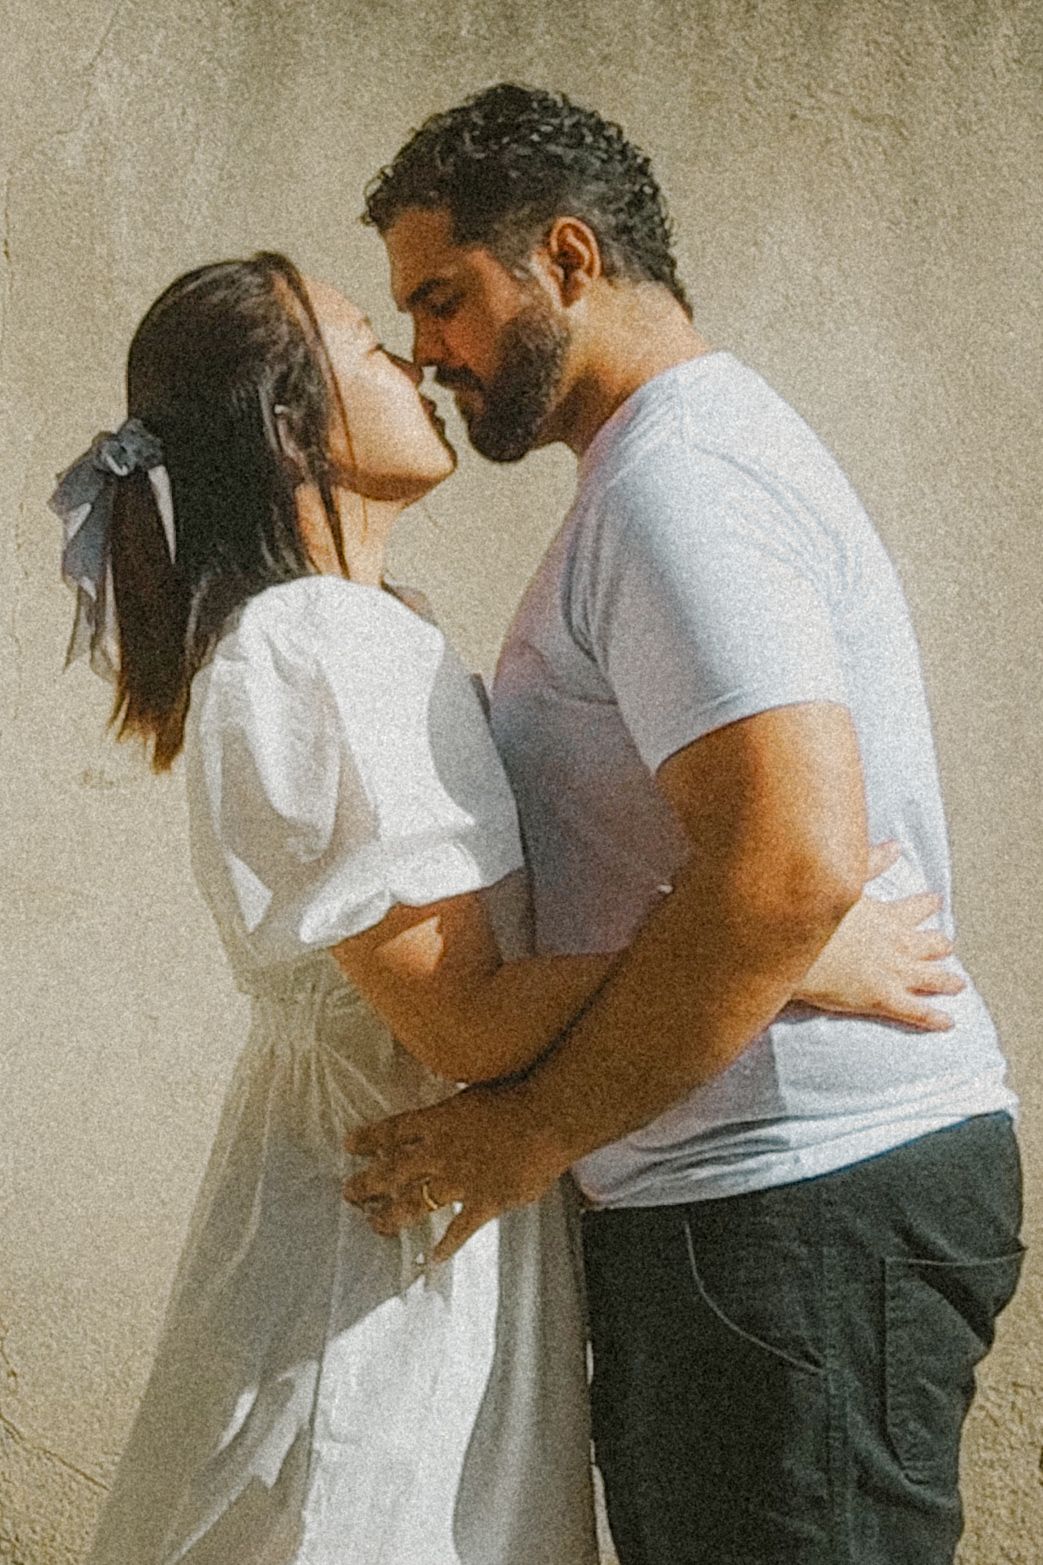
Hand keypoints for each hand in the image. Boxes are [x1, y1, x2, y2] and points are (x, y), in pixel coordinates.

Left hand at [342, 1082, 566, 1262]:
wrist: (545, 1119)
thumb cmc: (516, 1096)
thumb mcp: (474, 1092)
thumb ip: (456, 1106)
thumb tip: (450, 1105)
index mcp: (437, 1122)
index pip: (393, 1131)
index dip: (369, 1139)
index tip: (350, 1145)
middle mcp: (440, 1153)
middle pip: (393, 1171)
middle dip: (367, 1183)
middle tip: (349, 1193)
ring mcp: (459, 1181)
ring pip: (414, 1202)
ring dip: (391, 1215)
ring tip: (375, 1225)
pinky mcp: (483, 1202)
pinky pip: (458, 1229)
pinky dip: (445, 1246)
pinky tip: (431, 1258)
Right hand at [795, 841, 964, 1028]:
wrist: (792, 950)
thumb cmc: (812, 915)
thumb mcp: (842, 881)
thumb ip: (870, 863)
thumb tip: (895, 846)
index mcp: (887, 915)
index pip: (917, 908)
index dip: (927, 905)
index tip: (934, 902)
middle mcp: (897, 943)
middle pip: (931, 944)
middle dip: (940, 945)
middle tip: (945, 946)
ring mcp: (893, 972)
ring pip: (932, 977)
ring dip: (947, 980)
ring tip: (956, 984)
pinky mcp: (882, 998)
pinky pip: (917, 1011)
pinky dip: (934, 1017)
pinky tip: (947, 1021)